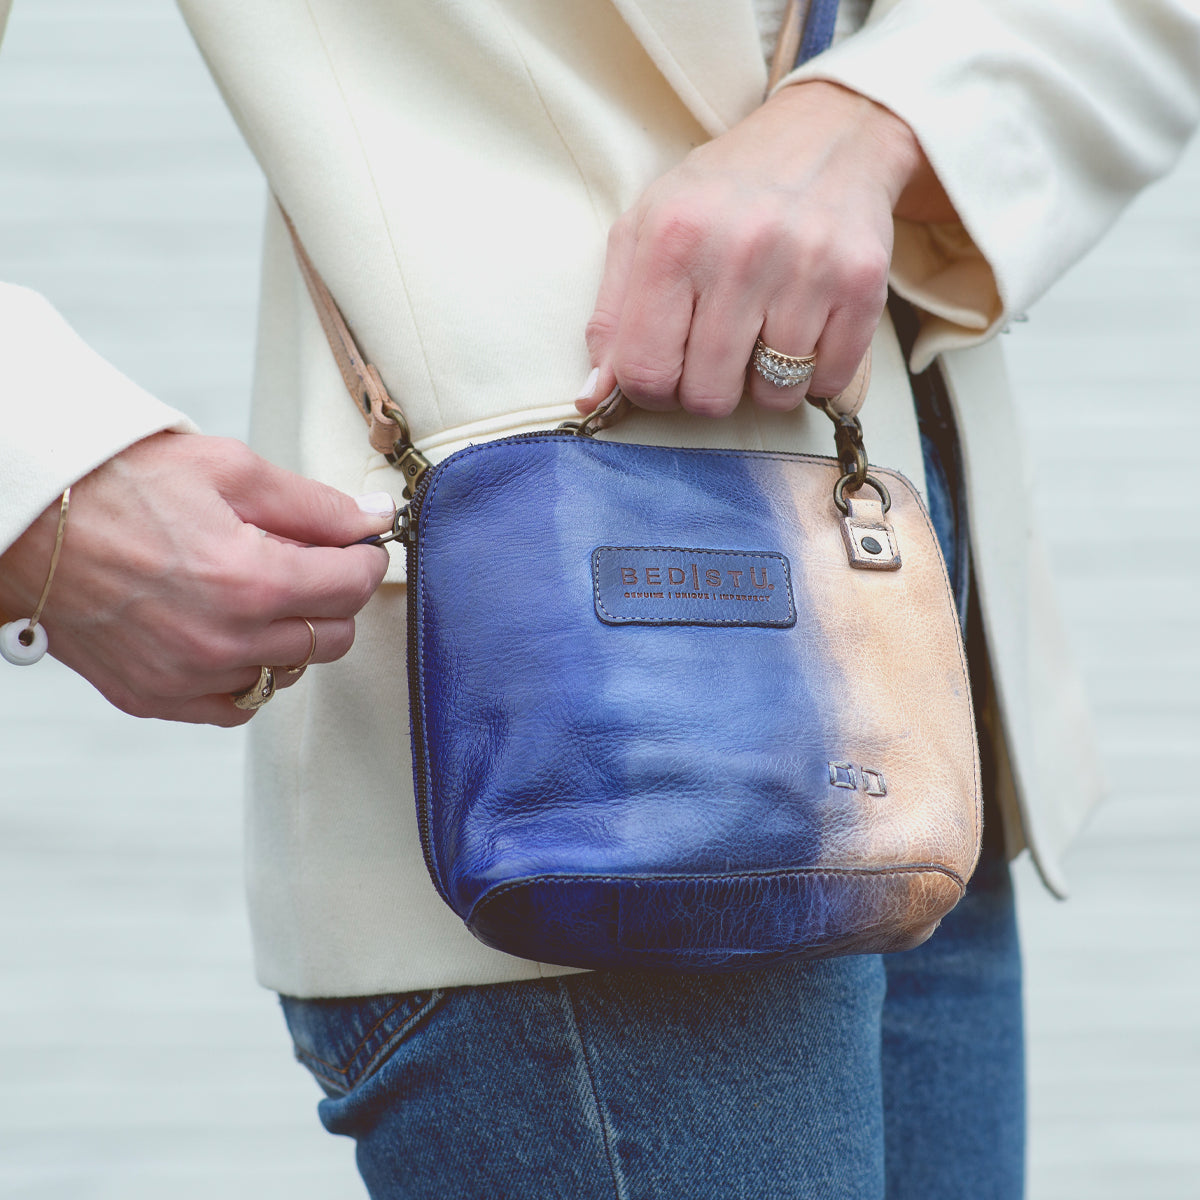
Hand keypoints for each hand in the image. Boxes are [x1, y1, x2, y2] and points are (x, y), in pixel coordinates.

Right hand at [0, 432, 392, 725]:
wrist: (31, 519)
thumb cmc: (120, 485)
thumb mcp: (231, 470)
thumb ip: (315, 505)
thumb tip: (373, 519)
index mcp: (250, 580)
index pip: (352, 588)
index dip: (365, 561)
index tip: (358, 548)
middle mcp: (224, 640)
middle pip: (331, 638)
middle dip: (333, 599)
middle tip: (307, 565)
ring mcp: (188, 677)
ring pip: (287, 673)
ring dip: (289, 635)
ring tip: (254, 591)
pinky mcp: (156, 698)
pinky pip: (237, 706)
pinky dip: (247, 674)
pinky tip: (231, 633)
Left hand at [580, 81, 952, 415]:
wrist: (828, 134)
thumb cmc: (725, 192)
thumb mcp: (647, 230)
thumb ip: (611, 316)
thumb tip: (594, 396)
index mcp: (672, 239)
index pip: (645, 372)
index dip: (651, 391)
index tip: (666, 373)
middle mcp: (740, 252)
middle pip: (709, 396)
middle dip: (708, 390)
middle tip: (716, 354)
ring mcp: (807, 269)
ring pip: (772, 396)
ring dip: (764, 384)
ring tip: (763, 335)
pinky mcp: (862, 285)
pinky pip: (828, 382)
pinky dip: (814, 375)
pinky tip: (805, 332)